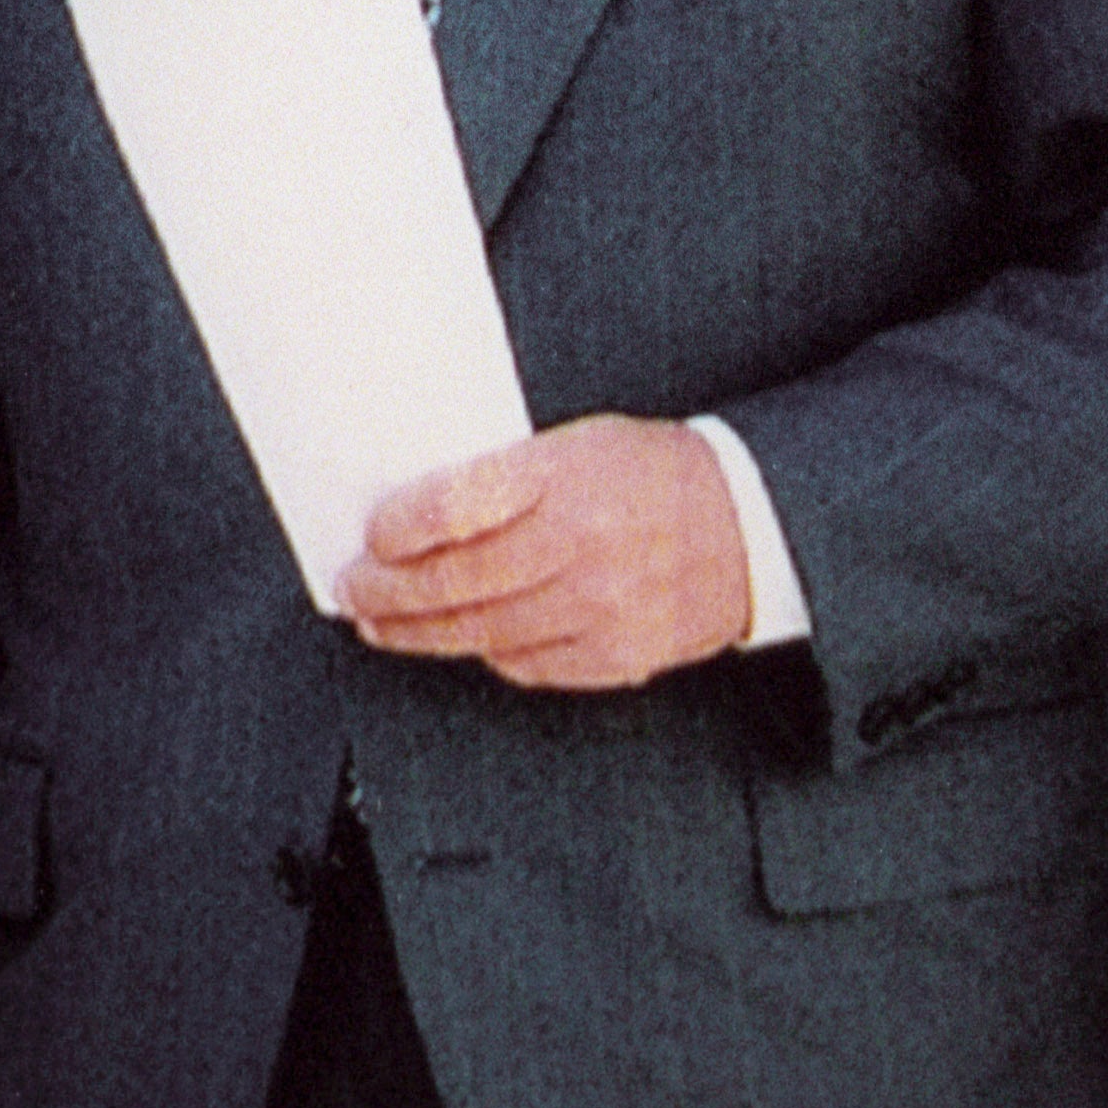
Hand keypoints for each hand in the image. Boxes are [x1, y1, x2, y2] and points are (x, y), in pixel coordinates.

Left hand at [337, 414, 751, 688]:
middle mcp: (581, 545)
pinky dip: (486, 653)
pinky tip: (460, 640)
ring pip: (482, 633)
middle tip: (353, 592)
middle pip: (456, 582)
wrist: (754, 525)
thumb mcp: (581, 442)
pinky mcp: (617, 655)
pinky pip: (527, 664)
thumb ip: (506, 475)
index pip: (455, 507)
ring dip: (419, 632)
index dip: (400, 528)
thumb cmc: (655, 473)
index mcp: (567, 476)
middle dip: (387, 592)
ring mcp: (600, 608)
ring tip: (382, 625)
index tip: (370, 535)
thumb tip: (417, 513)